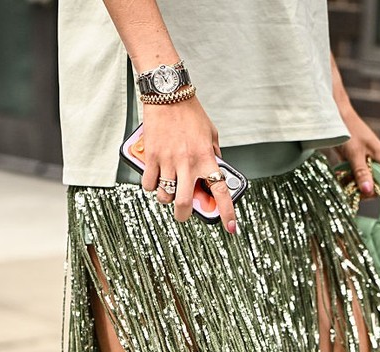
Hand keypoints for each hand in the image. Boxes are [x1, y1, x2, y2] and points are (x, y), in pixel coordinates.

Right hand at [141, 97, 236, 233]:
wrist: (168, 94)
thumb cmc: (190, 114)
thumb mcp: (211, 134)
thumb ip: (213, 155)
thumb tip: (215, 172)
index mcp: (206, 158)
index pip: (220, 191)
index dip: (226, 212)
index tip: (231, 228)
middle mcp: (187, 163)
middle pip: (183, 204)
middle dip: (183, 215)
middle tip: (183, 213)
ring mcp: (168, 161)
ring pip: (164, 196)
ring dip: (166, 197)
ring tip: (167, 187)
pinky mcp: (151, 156)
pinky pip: (148, 184)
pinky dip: (150, 186)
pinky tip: (155, 177)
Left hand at [335, 105, 379, 197]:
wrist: (334, 114)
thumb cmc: (347, 130)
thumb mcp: (354, 154)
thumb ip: (361, 172)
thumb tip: (368, 191)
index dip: (378, 190)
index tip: (364, 197)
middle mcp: (374, 158)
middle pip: (374, 181)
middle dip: (363, 189)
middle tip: (351, 191)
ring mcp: (364, 159)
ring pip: (362, 179)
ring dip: (353, 184)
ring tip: (343, 184)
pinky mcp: (353, 159)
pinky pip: (353, 174)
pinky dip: (347, 178)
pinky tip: (340, 178)